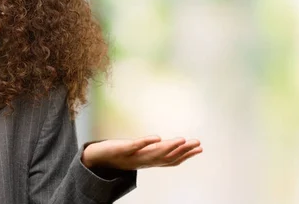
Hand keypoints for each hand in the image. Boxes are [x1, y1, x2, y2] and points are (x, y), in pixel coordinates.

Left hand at [81, 136, 201, 169]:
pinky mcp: (122, 149)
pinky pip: (135, 146)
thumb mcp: (138, 152)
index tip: (200, 148)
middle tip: (198, 143)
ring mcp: (133, 156)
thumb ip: (152, 149)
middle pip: (166, 157)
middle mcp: (144, 161)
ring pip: (154, 153)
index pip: (171, 160)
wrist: (98, 157)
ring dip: (169, 147)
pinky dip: (146, 142)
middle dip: (183, 151)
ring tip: (182, 140)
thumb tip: (165, 144)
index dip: (186, 156)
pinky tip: (156, 137)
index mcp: (149, 161)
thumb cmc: (119, 153)